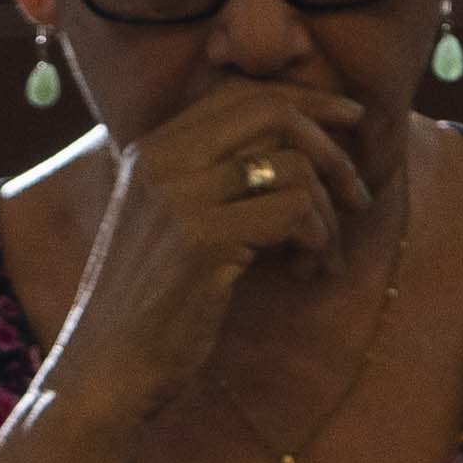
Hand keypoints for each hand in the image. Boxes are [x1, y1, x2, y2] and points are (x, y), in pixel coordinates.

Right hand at [33, 78, 368, 445]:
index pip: (244, 92)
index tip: (352, 121)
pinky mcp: (202, 240)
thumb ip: (213, 179)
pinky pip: (294, 213)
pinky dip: (319, 242)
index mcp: (151, 148)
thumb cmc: (148, 306)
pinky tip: (311, 271)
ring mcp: (179, 196)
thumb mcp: (169, 224)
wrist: (104, 370)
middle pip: (275, 113)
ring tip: (324, 255)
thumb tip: (298, 151)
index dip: (308, 99)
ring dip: (328, 215)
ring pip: (294, 167)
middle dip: (333, 150)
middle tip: (358, 196)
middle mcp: (161, 159)